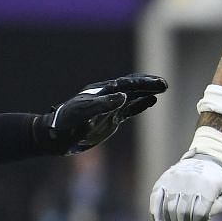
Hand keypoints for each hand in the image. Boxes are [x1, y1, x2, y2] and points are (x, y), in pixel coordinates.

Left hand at [32, 74, 166, 154]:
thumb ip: (104, 104)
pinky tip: (151, 101)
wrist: (57, 136)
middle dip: (148, 85)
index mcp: (101, 92)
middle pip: (131, 87)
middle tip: (164, 85)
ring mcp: (109, 108)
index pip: (126, 84)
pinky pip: (129, 110)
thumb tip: (125, 96)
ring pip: (132, 97)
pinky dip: (140, 105)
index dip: (142, 84)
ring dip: (146, 92)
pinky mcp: (110, 119)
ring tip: (162, 89)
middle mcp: (107, 97)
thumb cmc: (67, 123)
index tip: (158, 85)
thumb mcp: (84, 113)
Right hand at [149, 154, 221, 220]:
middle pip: (183, 213)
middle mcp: (190, 182)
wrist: (206, 157)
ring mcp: (175, 180)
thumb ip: (216, 209)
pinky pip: (155, 199)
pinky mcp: (164, 180)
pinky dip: (155, 215)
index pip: (199, 213)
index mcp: (208, 186)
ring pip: (169, 209)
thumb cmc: (216, 181)